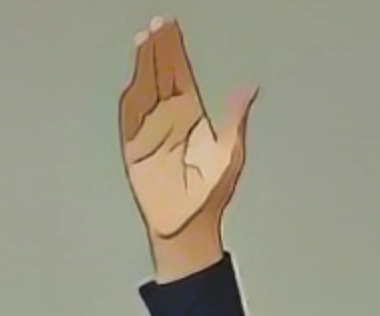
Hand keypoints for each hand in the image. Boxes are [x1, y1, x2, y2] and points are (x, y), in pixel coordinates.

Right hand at [119, 17, 259, 280]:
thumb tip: (250, 88)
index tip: (170, 25)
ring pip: (144, 90)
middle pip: (160, 75)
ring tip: (143, 41)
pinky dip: (130, 100)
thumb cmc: (211, 195)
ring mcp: (149, 132)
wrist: (190, 228)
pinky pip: (129, 120)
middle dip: (157, 49)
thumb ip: (237, 119)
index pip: (180, 73)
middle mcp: (168, 118)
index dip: (174, 49)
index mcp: (191, 115)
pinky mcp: (134, 150)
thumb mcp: (231, 153)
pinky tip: (132, 81)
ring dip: (142, 67)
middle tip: (156, 23)